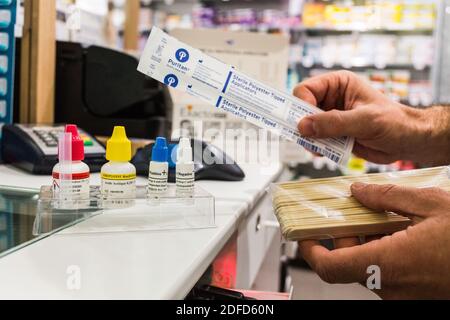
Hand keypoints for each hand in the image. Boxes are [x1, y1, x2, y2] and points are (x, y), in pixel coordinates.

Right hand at [294, 71, 449, 165]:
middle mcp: (331, 98)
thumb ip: (334, 123)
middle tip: (307, 138)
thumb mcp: (365, 120)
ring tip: (320, 148)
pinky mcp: (333, 133)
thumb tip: (303, 126)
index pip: (306, 89)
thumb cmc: (394, 123)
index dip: (301, 106)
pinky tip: (327, 152)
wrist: (408, 142)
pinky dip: (316, 147)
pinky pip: (314, 139)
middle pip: (301, 108)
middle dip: (303, 124)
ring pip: (306, 126)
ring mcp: (331, 117)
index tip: (304, 124)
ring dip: (309, 138)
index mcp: (338, 84)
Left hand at [299, 183, 449, 299]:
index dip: (310, 250)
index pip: (330, 267)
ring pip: (366, 268)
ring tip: (380, 218)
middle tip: (351, 213)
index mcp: (390, 263)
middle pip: (347, 264)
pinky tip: (398, 232)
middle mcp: (392, 287)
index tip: (303, 233)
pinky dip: (382, 253)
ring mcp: (404, 295)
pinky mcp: (414, 295)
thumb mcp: (431, 203)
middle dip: (344, 238)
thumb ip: (387, 197)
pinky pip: (385, 274)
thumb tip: (359, 191)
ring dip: (364, 244)